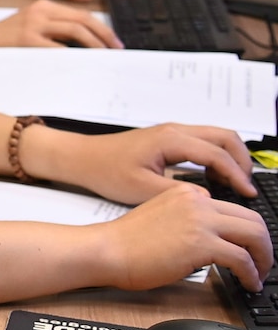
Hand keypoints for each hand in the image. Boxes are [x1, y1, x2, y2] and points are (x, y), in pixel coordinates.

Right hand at [0, 0, 120, 48]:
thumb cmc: (4, 40)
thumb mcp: (31, 26)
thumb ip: (54, 29)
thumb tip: (85, 45)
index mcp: (44, 5)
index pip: (82, 14)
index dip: (102, 29)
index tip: (114, 42)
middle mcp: (41, 11)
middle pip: (84, 20)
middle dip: (105, 36)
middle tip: (117, 50)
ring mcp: (33, 25)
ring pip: (76, 31)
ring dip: (95, 45)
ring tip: (104, 57)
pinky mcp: (26, 40)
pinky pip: (59, 48)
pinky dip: (75, 57)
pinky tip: (82, 64)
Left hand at [29, 121, 258, 202]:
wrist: (82, 158)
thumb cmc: (105, 172)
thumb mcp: (141, 189)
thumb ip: (177, 193)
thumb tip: (207, 199)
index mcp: (171, 140)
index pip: (218, 155)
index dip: (237, 176)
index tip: (249, 194)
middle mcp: (175, 130)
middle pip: (226, 137)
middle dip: (242, 161)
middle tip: (247, 186)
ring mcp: (172, 131)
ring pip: (217, 136)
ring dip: (231, 157)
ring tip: (235, 184)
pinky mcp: (168, 138)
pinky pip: (203, 141)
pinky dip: (217, 155)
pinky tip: (213, 177)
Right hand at [97, 180, 270, 291]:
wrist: (105, 250)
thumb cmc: (124, 242)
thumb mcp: (160, 216)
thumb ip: (186, 219)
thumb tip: (210, 242)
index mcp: (188, 193)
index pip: (233, 209)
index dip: (246, 232)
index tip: (248, 249)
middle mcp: (198, 202)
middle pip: (252, 219)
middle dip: (264, 244)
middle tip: (262, 262)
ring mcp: (201, 221)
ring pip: (255, 235)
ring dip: (263, 258)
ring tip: (259, 274)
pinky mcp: (201, 243)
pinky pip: (241, 258)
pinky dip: (251, 273)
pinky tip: (247, 283)